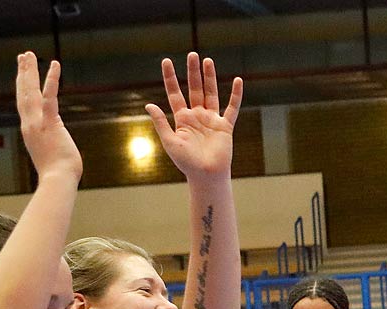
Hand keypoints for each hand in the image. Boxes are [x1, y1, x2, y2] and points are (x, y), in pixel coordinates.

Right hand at [15, 53, 81, 180]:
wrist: (57, 180)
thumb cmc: (59, 173)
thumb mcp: (51, 153)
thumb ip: (51, 142)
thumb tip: (56, 142)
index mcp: (30, 130)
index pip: (24, 104)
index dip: (22, 87)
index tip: (21, 74)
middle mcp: (30, 124)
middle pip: (24, 93)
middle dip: (23, 73)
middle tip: (22, 56)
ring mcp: (37, 122)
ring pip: (31, 91)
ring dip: (29, 71)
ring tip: (28, 54)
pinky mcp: (50, 122)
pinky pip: (50, 97)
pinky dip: (51, 80)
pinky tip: (54, 64)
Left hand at [146, 52, 242, 181]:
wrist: (206, 176)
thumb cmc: (186, 163)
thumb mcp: (170, 141)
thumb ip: (161, 122)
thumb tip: (149, 104)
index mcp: (182, 119)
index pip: (175, 93)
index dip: (170, 77)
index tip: (166, 61)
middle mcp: (197, 116)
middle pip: (194, 88)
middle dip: (192, 72)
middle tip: (192, 54)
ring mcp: (212, 120)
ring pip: (211, 94)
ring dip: (210, 77)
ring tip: (207, 61)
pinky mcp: (225, 127)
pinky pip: (232, 108)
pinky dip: (235, 95)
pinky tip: (238, 81)